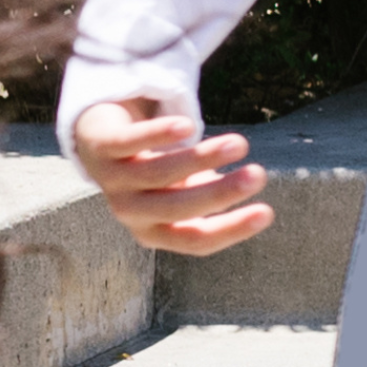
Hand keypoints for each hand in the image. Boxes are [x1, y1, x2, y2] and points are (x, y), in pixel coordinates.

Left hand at [69, 92, 272, 253]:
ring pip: (159, 174)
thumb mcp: (181, 192)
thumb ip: (210, 199)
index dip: (231, 229)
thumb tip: (257, 205)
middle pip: (177, 209)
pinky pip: (129, 143)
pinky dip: (158, 135)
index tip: (266, 212)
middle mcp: (131, 213)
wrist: (99, 141)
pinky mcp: (101, 148)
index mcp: (155, 232)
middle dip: (221, 193)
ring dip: (201, 159)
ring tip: (240, 144)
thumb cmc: (152, 172)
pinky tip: (188, 126)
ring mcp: (113, 181)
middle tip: (259, 174)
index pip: (195, 240)